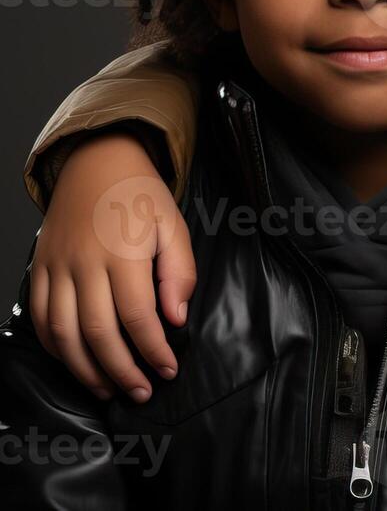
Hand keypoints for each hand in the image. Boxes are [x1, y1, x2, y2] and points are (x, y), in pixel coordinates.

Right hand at [29, 131, 195, 401]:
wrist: (97, 163)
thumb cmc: (140, 197)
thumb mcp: (174, 226)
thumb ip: (179, 273)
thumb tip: (176, 319)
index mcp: (122, 252)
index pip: (137, 316)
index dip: (153, 349)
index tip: (168, 369)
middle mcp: (84, 263)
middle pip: (97, 333)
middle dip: (121, 371)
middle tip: (142, 391)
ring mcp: (56, 268)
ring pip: (63, 333)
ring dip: (85, 369)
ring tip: (109, 390)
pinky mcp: (39, 270)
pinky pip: (40, 319)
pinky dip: (56, 349)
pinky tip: (77, 363)